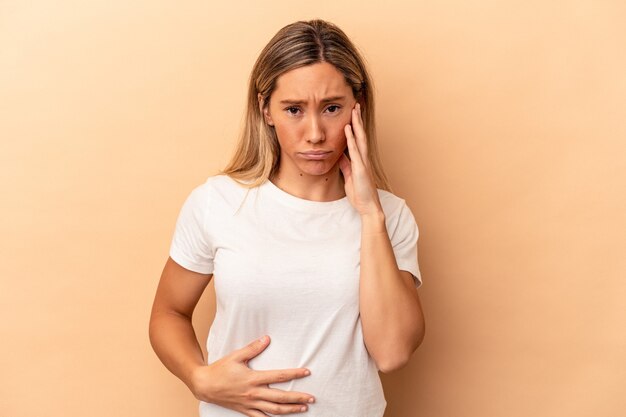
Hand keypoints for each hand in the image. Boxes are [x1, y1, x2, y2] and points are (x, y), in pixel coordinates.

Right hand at [189, 335, 314, 415]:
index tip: (307, 372)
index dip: (294, 374)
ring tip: (303, 409)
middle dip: (298, 398)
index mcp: (254, 378)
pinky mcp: (245, 411)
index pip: (279, 376)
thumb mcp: (236, 356)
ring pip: (274, 410)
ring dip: (290, 410)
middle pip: (281, 397)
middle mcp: (254, 393)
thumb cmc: (220, 370)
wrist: (204, 385)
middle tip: (312, 398)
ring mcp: (250, 404)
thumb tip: (267, 339)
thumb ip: (253, 348)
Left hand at [338, 103, 383, 216]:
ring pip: (360, 138)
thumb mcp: (349, 176)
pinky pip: (355, 150)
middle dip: (358, 119)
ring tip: (354, 109)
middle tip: (356, 104)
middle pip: (361, 134)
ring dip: (357, 123)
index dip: (356, 126)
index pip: (358, 138)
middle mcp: (364, 158)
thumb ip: (345, 165)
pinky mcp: (361, 168)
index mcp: (361, 160)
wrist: (367, 206)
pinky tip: (347, 128)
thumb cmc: (359, 193)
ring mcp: (363, 162)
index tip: (353, 113)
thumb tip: (340, 155)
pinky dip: (351, 138)